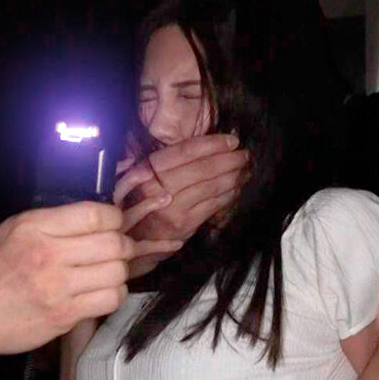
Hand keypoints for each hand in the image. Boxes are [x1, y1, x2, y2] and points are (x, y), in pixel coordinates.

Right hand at [0, 201, 180, 356]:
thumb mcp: (14, 229)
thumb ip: (55, 220)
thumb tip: (100, 216)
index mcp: (35, 227)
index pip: (95, 215)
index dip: (115, 217)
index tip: (115, 223)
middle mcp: (48, 255)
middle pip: (113, 243)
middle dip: (124, 244)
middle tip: (121, 248)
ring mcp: (57, 288)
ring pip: (117, 272)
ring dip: (121, 270)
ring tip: (111, 270)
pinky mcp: (64, 315)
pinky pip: (109, 300)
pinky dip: (115, 293)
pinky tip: (104, 290)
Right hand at [114, 134, 249, 275]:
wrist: (132, 239)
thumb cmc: (142, 203)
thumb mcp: (145, 177)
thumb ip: (169, 163)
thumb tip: (207, 145)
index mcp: (148, 169)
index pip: (185, 150)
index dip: (212, 143)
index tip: (232, 140)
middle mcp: (158, 187)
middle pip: (202, 168)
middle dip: (229, 159)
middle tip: (245, 155)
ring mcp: (172, 208)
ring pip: (211, 186)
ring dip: (234, 176)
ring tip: (246, 169)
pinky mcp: (184, 224)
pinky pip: (213, 205)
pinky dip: (229, 195)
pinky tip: (237, 188)